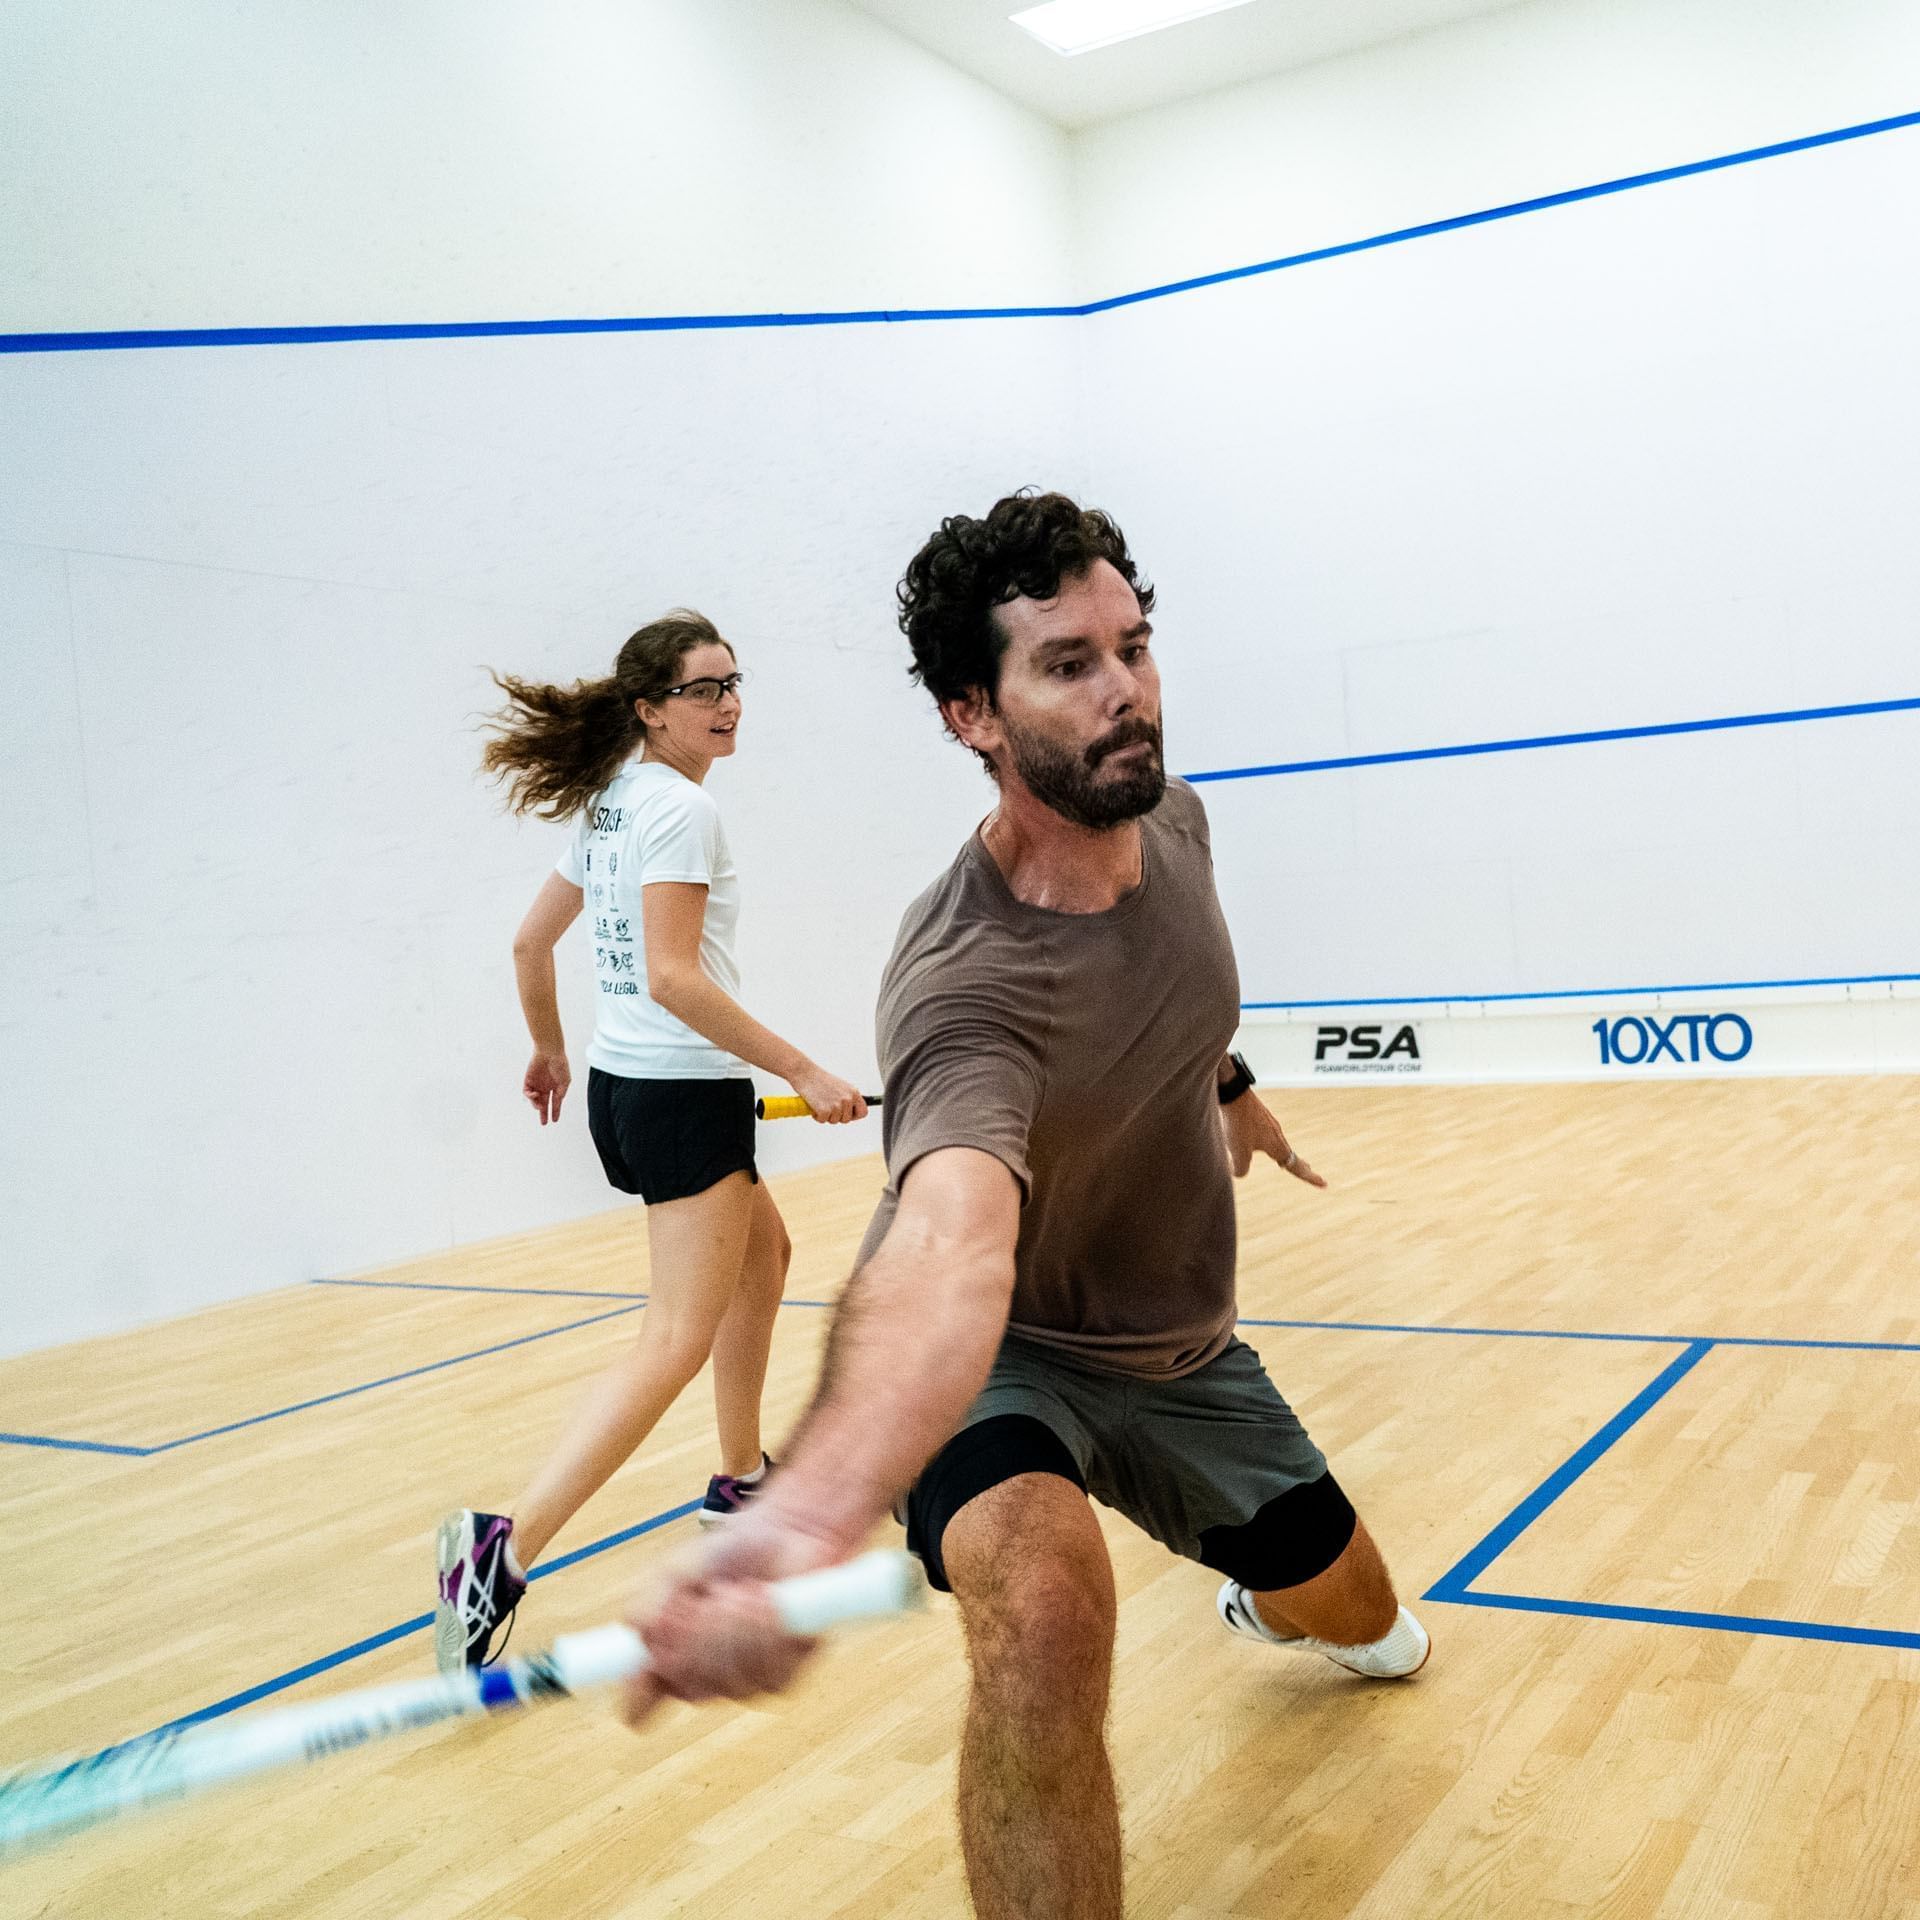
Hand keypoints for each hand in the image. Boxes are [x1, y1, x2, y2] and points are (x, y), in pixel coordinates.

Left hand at [523, 1050, 569, 1124]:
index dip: (555, 1112)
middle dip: (543, 1114)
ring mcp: (537, 1084)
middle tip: (544, 1123)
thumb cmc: (560, 1064)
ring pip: (535, 1100)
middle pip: (544, 1104)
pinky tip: (535, 1095)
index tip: (554, 1120)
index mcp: (556, 1087)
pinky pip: (527, 1092)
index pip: (555, 1103)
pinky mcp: (528, 1080)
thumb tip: (558, 1101)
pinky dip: (530, 1097)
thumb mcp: (566, 1081)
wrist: (549, 1052)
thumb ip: (562, 1093)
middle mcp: (546, 1087)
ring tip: (539, 1107)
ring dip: (536, 1105)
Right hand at [620, 1509, 844, 1725]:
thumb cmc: (725, 1555)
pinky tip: (770, 1600)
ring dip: (741, 1626)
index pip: (638, 1704)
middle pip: (690, 1687)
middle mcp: (697, 1679)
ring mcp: (739, 1683)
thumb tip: (642, 1633)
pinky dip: (772, 1630)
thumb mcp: (678, 1566)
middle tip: (717, 1591)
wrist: (782, 1538)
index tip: (655, 1656)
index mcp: (663, 1658)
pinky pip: (772, 1674)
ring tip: (746, 1589)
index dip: (641, 1691)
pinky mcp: (780, 1678)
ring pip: (732, 1681)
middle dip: (704, 1633)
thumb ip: (652, 1599)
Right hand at [786, 1063, 868, 1124]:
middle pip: (847, 1119)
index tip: (847, 1114)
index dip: (855, 1115)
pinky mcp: (825, 1110)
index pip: (863, 1112)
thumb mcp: (841, 1086)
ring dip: (826, 1115)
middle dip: (837, 1116)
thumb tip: (851, 1112)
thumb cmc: (820, 1079)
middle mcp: (847, 1099)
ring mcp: (836, 1105)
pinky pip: (822, 1120)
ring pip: (834, 1121)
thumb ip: (848, 1098)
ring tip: (820, 1102)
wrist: (805, 1073)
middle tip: (827, 1106)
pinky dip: (817, 1116)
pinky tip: (814, 1105)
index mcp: (853, 1092)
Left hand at [1220, 1091, 1326, 1187]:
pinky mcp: (1258, 1116)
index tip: (1324, 1184)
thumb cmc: (1238, 1123)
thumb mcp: (1238, 1152)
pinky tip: (1260, 1140)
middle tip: (1309, 1170)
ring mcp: (1269, 1124)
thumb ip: (1241, 1168)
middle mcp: (1277, 1135)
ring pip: (1279, 1143)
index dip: (1309, 1178)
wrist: (1234, 1093)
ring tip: (1284, 1162)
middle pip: (1291, 1155)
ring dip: (1284, 1154)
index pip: (1296, 1167)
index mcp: (1277, 1146)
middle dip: (1300, 1166)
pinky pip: (1268, 1134)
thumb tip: (1239, 1172)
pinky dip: (1270, 1143)